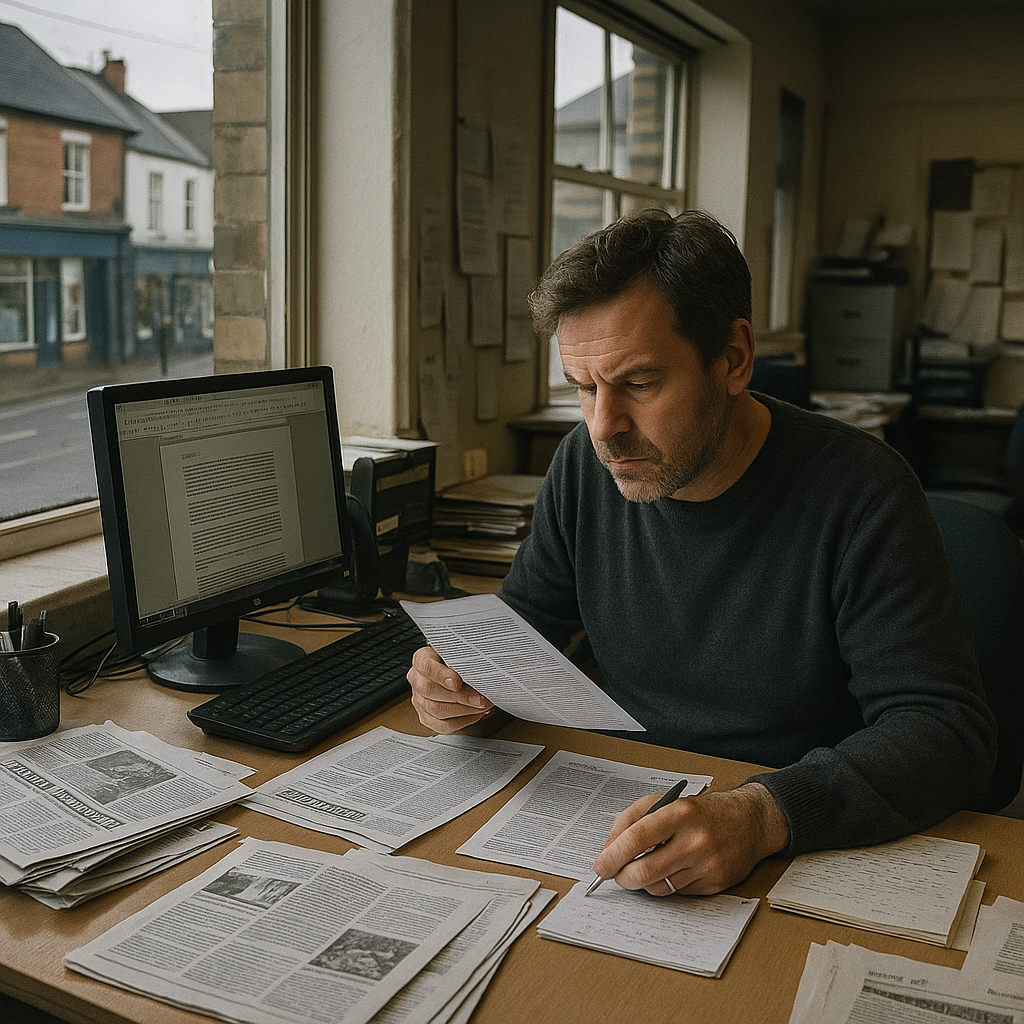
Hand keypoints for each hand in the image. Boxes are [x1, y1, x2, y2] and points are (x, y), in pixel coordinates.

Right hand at [407, 645, 494, 733]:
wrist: (454, 669)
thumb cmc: (457, 660)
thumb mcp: (458, 653)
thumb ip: (463, 660)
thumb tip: (476, 673)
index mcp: (422, 659)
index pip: (427, 667)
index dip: (441, 676)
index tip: (457, 682)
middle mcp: (417, 679)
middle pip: (430, 691)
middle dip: (460, 696)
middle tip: (481, 698)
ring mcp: (419, 700)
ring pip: (436, 710)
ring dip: (464, 710)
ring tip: (483, 706)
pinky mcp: (426, 717)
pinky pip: (443, 725)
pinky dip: (463, 721)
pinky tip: (476, 714)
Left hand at [591, 783, 789, 895]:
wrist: (748, 821)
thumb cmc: (700, 811)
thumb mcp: (663, 802)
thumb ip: (630, 820)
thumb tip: (608, 849)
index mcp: (679, 813)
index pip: (637, 838)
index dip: (613, 855)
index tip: (600, 865)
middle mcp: (695, 840)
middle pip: (644, 871)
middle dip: (622, 877)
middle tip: (615, 875)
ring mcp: (707, 864)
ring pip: (658, 887)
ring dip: (644, 881)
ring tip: (646, 867)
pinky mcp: (716, 884)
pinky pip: (677, 893)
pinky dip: (666, 884)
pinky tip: (672, 869)